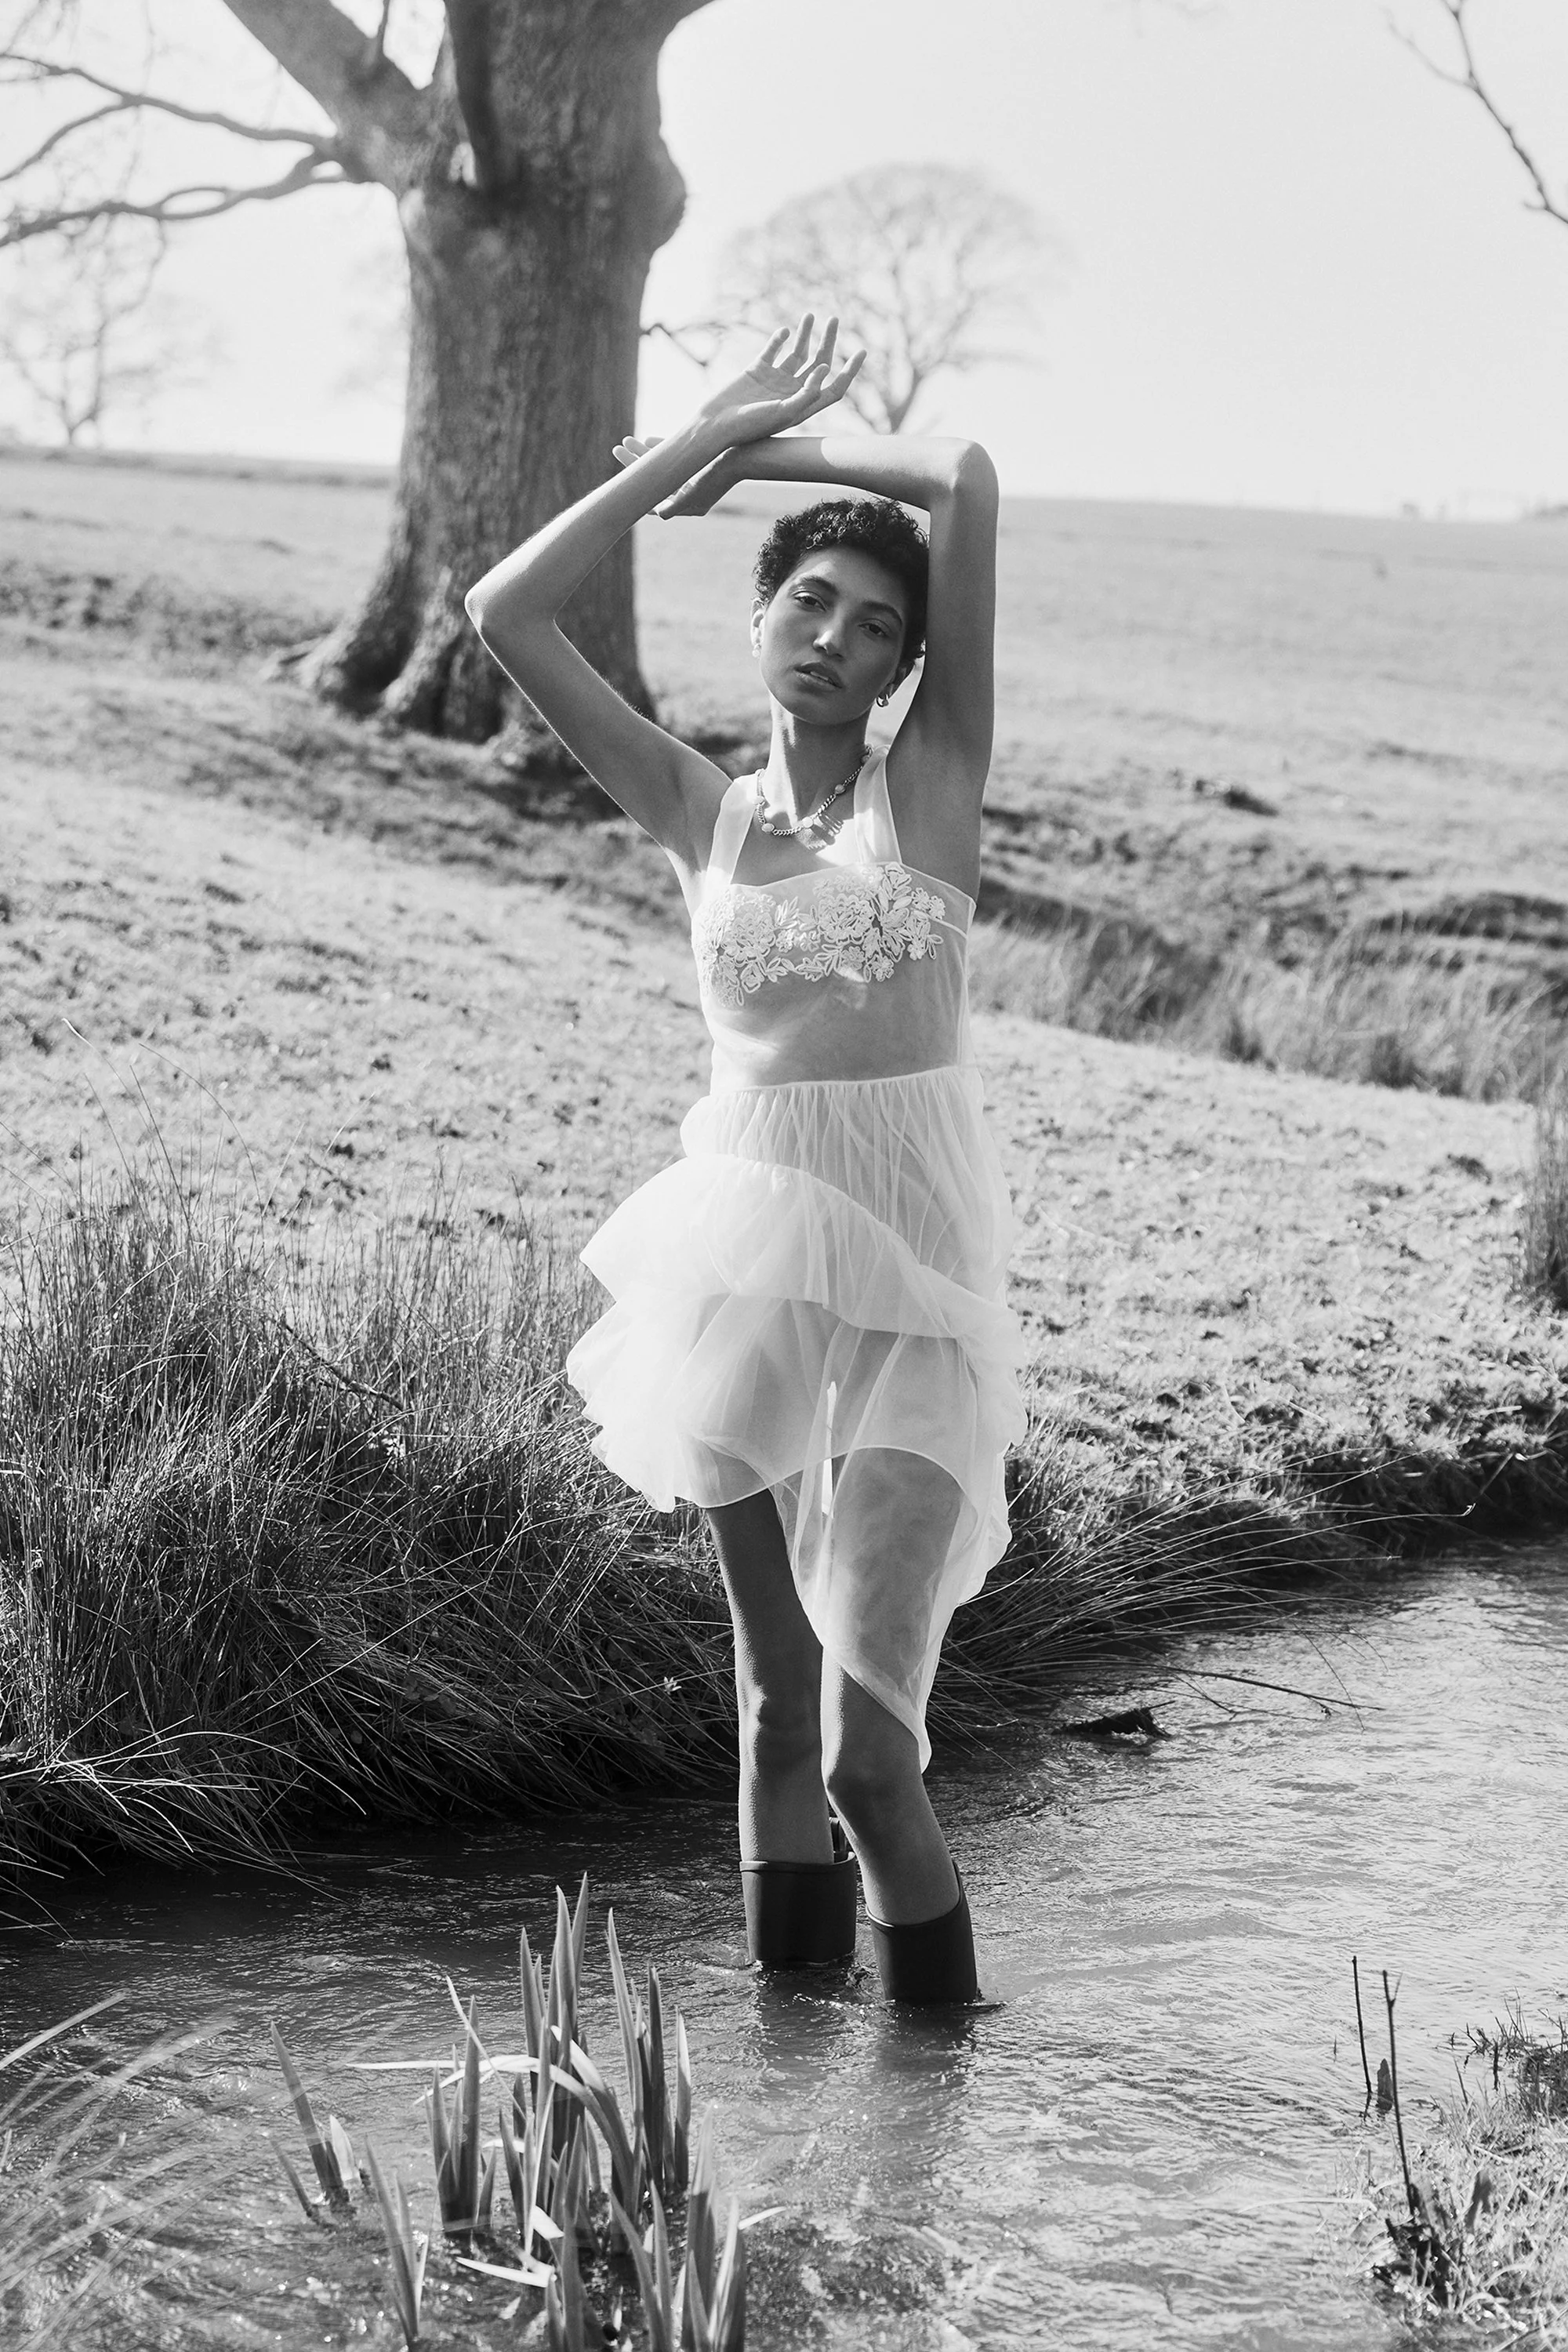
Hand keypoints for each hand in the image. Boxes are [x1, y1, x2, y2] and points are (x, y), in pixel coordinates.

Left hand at [609, 436, 739, 517]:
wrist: (750, 454)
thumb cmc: (723, 472)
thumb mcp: (697, 489)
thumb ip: (676, 503)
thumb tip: (658, 514)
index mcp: (688, 505)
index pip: (655, 501)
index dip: (635, 492)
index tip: (619, 481)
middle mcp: (690, 495)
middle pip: (655, 482)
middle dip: (634, 465)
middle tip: (616, 448)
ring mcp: (695, 479)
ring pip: (663, 468)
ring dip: (644, 454)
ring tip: (625, 441)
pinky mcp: (701, 463)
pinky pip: (676, 458)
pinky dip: (661, 450)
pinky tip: (647, 440)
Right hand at [689, 314, 862, 452]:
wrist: (716, 424)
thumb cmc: (751, 426)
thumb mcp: (783, 412)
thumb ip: (807, 393)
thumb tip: (826, 367)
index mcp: (803, 406)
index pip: (834, 388)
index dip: (849, 372)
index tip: (861, 351)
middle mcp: (792, 392)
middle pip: (818, 364)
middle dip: (828, 342)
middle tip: (834, 320)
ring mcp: (775, 380)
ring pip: (796, 353)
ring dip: (804, 334)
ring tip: (810, 316)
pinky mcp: (756, 369)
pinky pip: (772, 350)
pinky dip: (778, 339)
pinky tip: (784, 331)